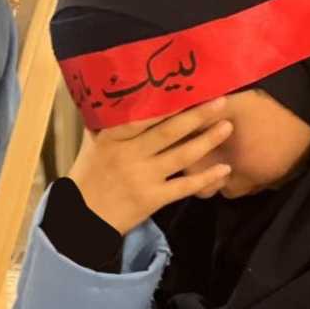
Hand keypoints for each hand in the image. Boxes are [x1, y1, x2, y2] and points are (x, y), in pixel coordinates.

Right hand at [67, 98, 233, 234]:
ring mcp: (141, 177)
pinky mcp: (152, 198)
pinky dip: (206, 178)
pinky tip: (224, 169)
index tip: (188, 90)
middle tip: (220, 101)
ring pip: (181, 156)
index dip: (167, 104)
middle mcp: (128, 155)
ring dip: (207, 141)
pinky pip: (184, 186)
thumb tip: (111, 100)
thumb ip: (104, 125)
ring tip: (227, 127)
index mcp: (111, 139)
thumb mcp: (90, 148)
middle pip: (168, 132)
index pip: (141, 117)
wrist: (82, 218)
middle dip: (196, 116)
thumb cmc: (86, 179)